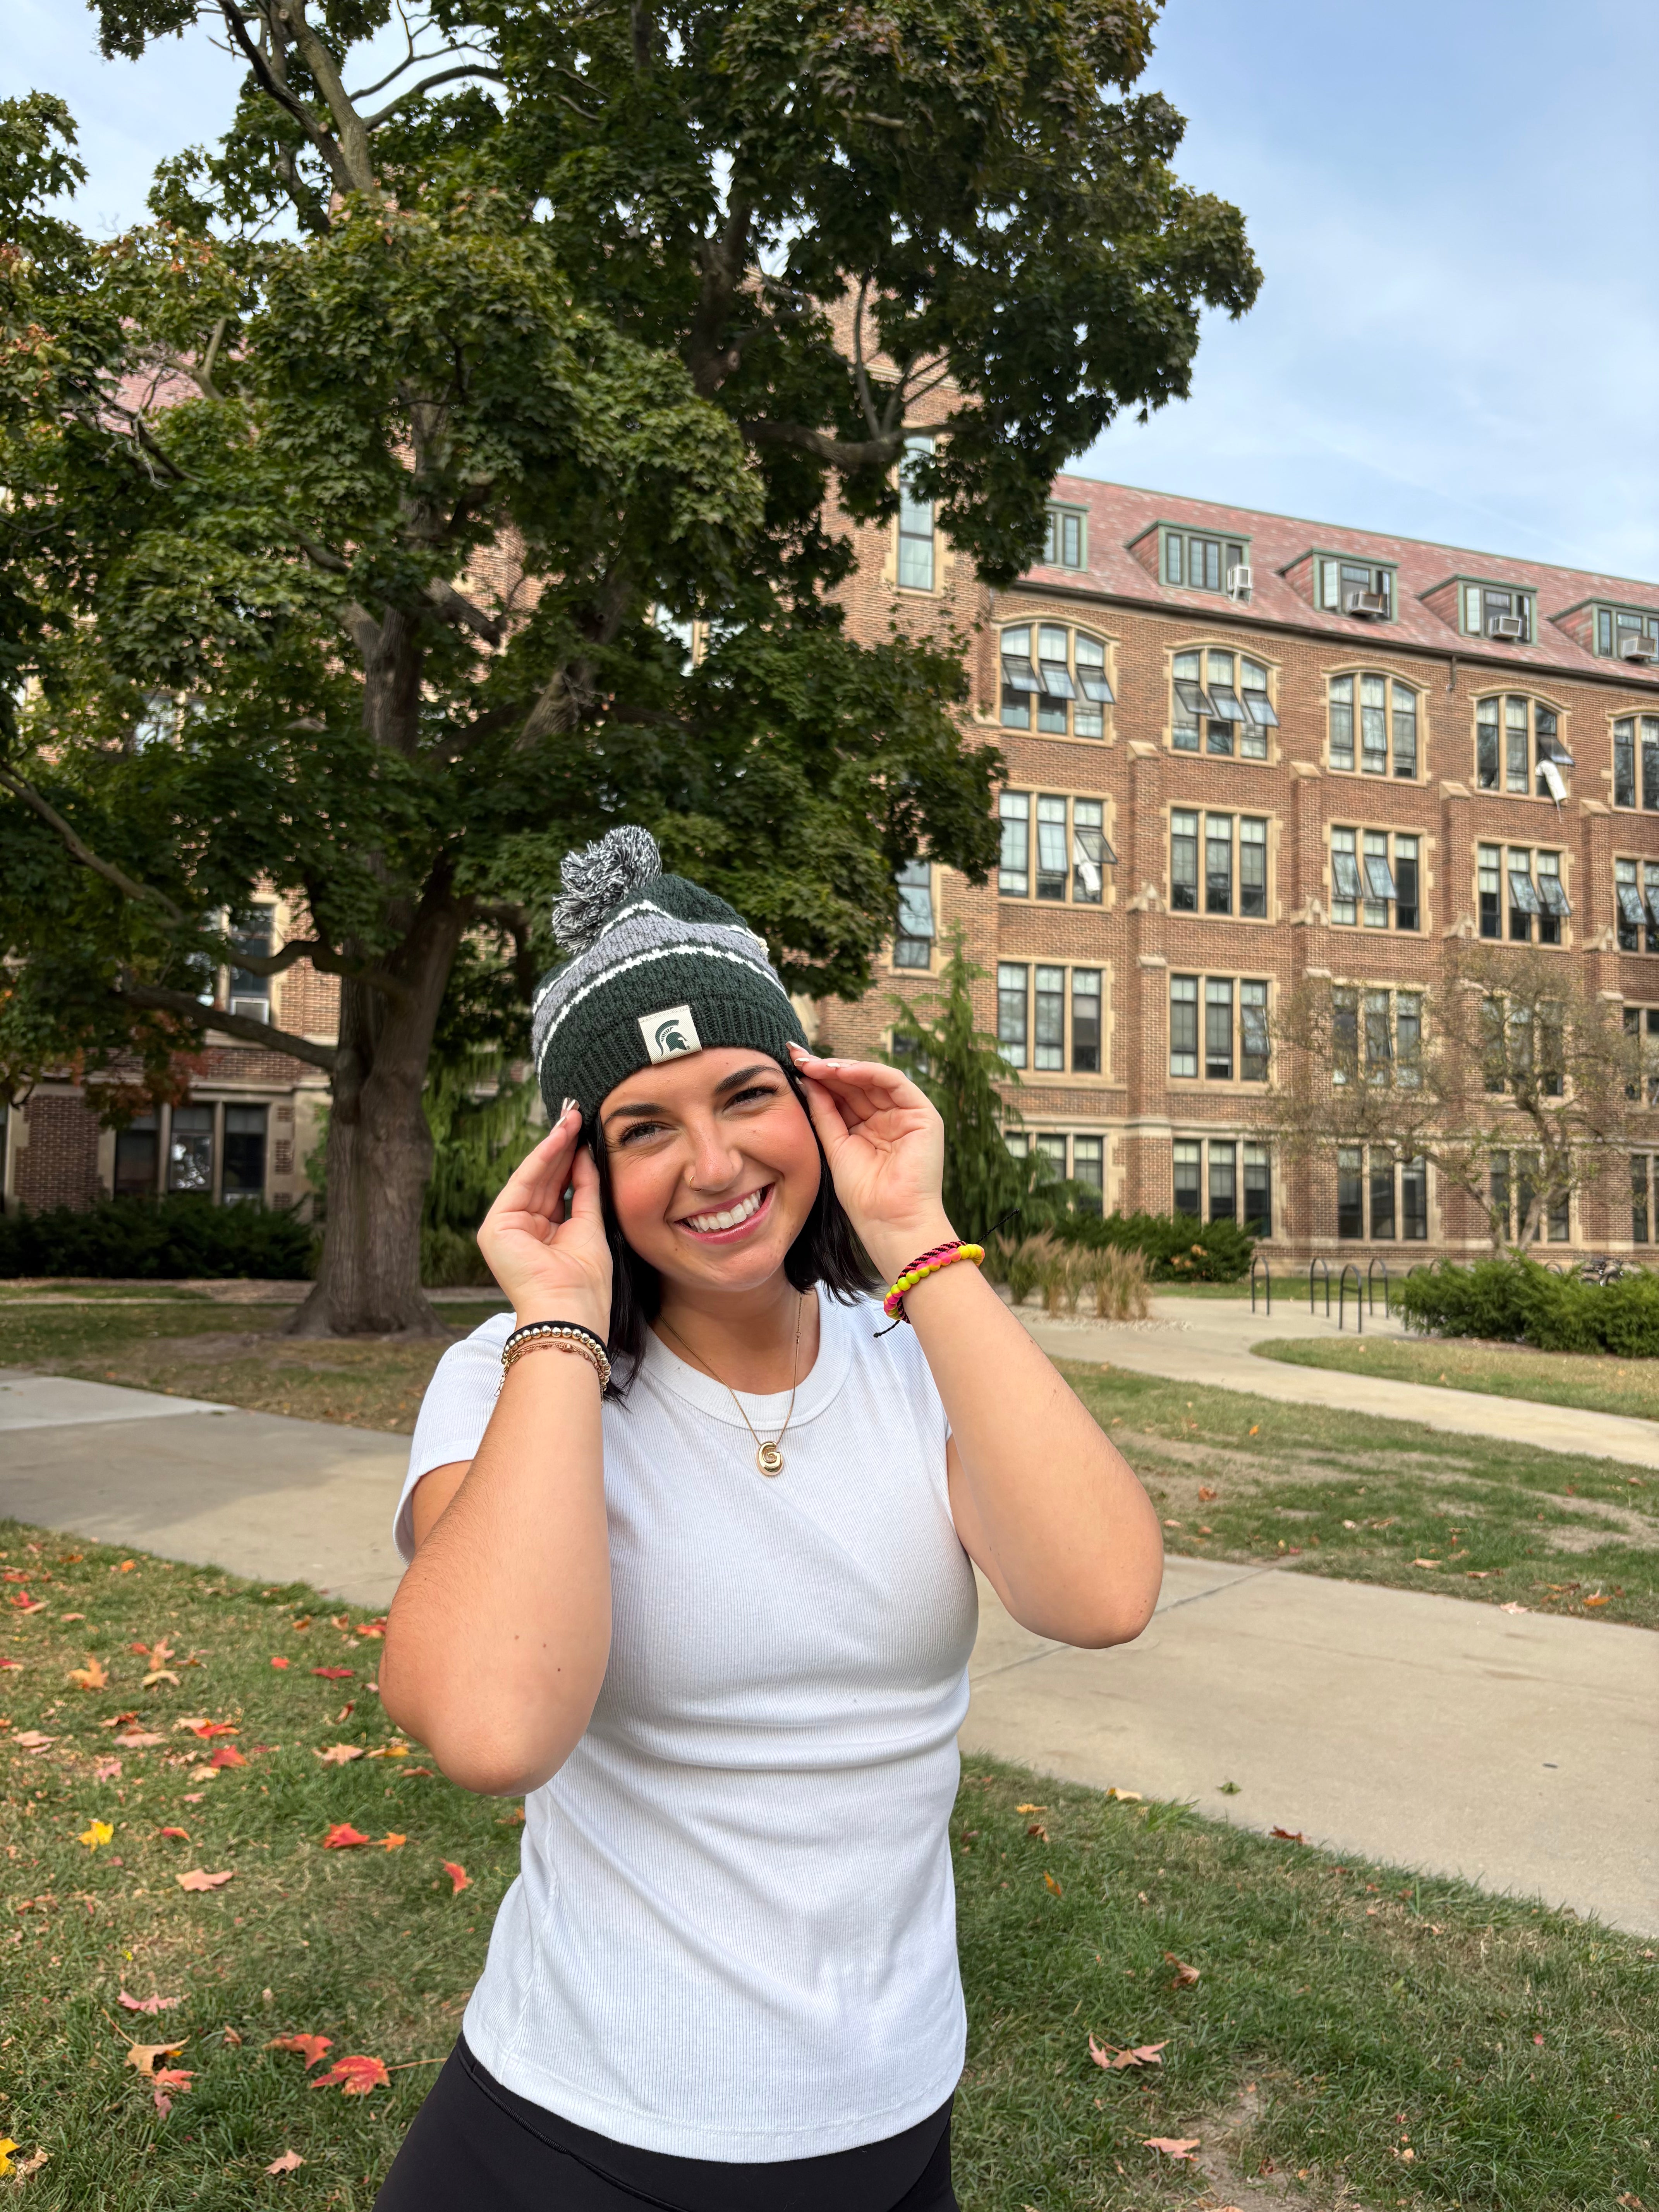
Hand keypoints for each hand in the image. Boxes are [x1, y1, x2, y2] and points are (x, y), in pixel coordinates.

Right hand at [477, 1106, 611, 1334]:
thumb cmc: (586, 1282)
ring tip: (571, 1118)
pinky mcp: (495, 1228)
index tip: (584, 1133)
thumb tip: (585, 1154)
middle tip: (576, 1115)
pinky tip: (559, 1137)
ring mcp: (506, 1229)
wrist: (571, 1310)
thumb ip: (586, 1189)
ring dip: (553, 1146)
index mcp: (544, 1236)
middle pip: (544, 1180)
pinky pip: (522, 1184)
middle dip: (561, 1147)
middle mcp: (522, 1231)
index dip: (570, 1160)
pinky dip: (541, 1159)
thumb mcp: (590, 1225)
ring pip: (533, 1178)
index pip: (557, 1190)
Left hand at [788, 1047, 953, 1280]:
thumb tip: (807, 1079)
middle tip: (797, 1057)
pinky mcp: (924, 1115)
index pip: (843, 1094)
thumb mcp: (834, 1147)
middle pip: (856, 1083)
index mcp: (869, 1128)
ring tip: (814, 1064)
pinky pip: (894, 1082)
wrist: (890, 1222)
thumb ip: (824, 1113)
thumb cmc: (863, 1196)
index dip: (819, 1079)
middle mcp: (889, 1118)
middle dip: (827, 1068)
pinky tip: (841, 1070)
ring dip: (842, 1068)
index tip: (792, 1066)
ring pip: (873, 1078)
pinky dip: (868, 1072)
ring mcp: (907, 1115)